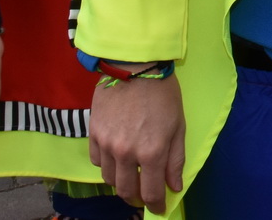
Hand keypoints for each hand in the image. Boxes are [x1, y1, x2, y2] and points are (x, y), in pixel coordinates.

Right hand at [90, 74, 185, 213]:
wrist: (135, 65)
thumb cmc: (163, 94)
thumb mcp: (178, 126)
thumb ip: (175, 160)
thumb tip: (174, 186)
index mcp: (151, 153)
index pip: (151, 192)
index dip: (155, 205)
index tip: (158, 208)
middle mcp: (126, 153)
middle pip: (126, 191)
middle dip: (136, 199)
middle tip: (143, 196)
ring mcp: (107, 144)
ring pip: (109, 179)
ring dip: (121, 182)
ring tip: (130, 175)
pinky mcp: (93, 134)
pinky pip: (96, 162)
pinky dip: (106, 165)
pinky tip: (115, 158)